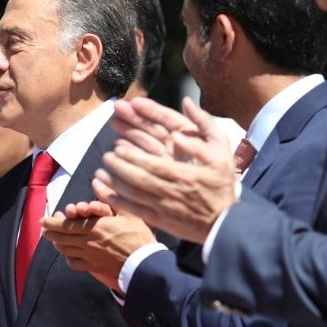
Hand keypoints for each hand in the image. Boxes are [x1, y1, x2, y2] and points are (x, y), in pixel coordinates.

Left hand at [42, 201, 156, 291]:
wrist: (145, 263)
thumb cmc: (139, 235)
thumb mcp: (127, 212)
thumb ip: (107, 197)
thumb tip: (96, 181)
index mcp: (94, 227)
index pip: (65, 225)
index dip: (51, 222)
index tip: (44, 220)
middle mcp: (87, 242)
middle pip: (61, 238)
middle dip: (50, 232)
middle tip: (44, 229)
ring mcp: (89, 256)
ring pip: (65, 250)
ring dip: (57, 243)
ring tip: (53, 239)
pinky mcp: (94, 267)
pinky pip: (74, 263)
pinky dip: (68, 257)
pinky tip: (68, 254)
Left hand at [97, 97, 236, 243]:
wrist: (226, 222)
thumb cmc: (222, 183)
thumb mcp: (221, 150)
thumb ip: (204, 125)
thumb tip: (186, 104)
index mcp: (185, 173)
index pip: (154, 163)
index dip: (133, 156)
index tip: (118, 147)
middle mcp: (173, 191)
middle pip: (140, 178)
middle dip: (120, 167)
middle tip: (106, 156)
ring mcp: (165, 207)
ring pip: (135, 195)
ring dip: (115, 183)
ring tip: (100, 172)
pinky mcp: (161, 221)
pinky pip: (137, 212)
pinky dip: (120, 203)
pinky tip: (107, 193)